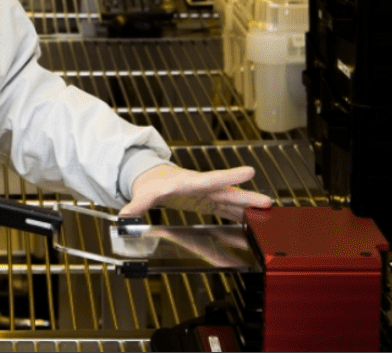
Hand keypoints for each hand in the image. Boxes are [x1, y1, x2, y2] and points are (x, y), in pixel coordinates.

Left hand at [118, 164, 273, 221]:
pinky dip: (240, 215)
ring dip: (248, 207)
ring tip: (268, 210)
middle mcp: (203, 187)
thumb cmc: (152, 184)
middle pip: (228, 192)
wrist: (155, 179)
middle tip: (267, 201)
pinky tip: (253, 219)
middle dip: (247, 197)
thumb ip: (136, 206)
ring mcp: (208, 195)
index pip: (211, 179)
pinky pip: (227, 210)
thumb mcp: (143, 194)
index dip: (230, 176)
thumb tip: (124, 216)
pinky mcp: (209, 202)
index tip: (249, 172)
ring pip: (232, 201)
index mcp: (189, 182)